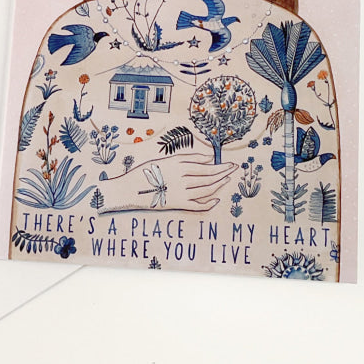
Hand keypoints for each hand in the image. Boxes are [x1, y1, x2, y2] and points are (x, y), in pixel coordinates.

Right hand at [98, 153, 235, 212]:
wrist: (129, 189)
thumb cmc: (145, 171)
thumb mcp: (165, 160)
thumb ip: (186, 158)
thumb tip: (207, 158)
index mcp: (179, 165)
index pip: (205, 165)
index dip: (219, 165)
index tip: (229, 163)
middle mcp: (182, 178)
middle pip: (209, 176)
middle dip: (223, 172)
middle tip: (234, 169)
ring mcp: (181, 192)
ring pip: (206, 189)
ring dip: (219, 184)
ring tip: (227, 179)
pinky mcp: (178, 204)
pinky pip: (198, 205)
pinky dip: (209, 203)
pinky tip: (216, 199)